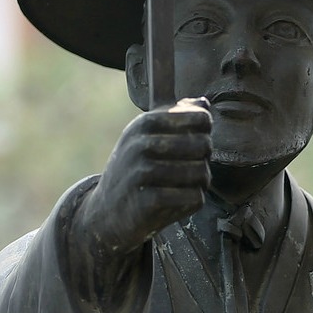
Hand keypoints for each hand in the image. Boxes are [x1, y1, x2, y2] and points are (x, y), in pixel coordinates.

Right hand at [72, 98, 212, 259]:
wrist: (107, 210)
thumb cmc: (136, 168)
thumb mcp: (147, 135)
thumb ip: (176, 115)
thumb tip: (204, 102)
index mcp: (144, 122)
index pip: (201, 117)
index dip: (205, 132)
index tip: (193, 141)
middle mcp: (140, 144)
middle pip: (204, 145)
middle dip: (204, 159)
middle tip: (188, 167)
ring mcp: (141, 172)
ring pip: (202, 173)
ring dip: (199, 183)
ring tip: (184, 185)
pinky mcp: (147, 201)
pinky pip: (194, 197)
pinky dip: (192, 201)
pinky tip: (177, 200)